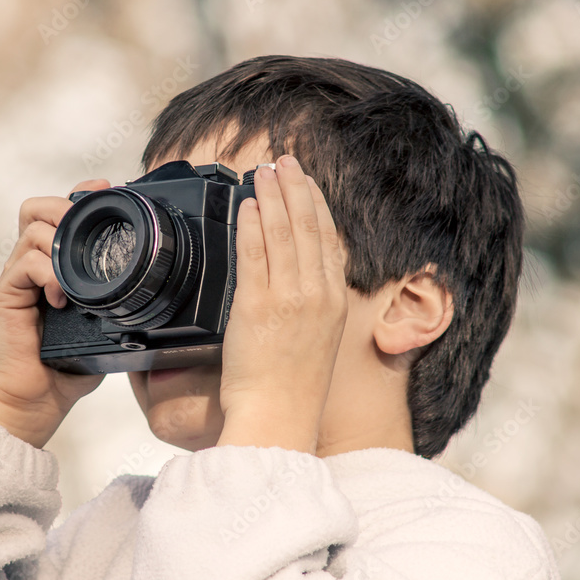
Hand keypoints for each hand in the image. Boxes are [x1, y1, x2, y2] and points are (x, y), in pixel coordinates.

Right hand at [0, 180, 109, 446]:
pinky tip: (62, 297)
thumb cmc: (67, 367)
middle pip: (37, 209)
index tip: (106, 189)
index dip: (79, 195)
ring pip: (33, 230)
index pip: (57, 212)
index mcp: (52, 267)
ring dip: (60, 242)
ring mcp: (16, 279)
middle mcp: (31, 266)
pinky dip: (49, 273)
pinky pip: (26, 264)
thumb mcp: (102, 327)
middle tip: (86, 222)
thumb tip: (155, 287)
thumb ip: (116, 301)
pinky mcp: (5, 295)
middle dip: (64, 206)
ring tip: (75, 273)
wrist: (34, 401)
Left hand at [216, 156, 347, 453]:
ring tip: (263, 171)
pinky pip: (253, 254)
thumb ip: (312, 305)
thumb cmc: (293, 388)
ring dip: (272, 196)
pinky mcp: (257, 306)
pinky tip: (245, 205)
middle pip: (308, 227)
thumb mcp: (318, 340)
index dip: (317, 205)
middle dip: (295, 188)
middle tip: (284, 161)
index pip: (328, 240)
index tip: (306, 182)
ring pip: (282, 232)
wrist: (279, 418)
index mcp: (334, 302)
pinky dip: (250, 224)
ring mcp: (288, 298)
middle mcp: (317, 295)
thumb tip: (297, 278)